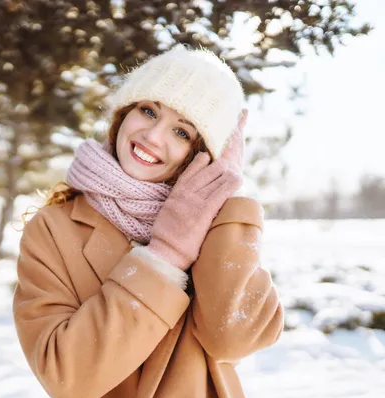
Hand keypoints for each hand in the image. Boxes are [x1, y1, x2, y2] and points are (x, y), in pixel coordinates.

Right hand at [147, 112, 245, 269]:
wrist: (165, 253)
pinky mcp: (204, 211)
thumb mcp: (168, 212)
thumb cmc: (167, 237)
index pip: (192, 167)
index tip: (214, 147)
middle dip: (222, 152)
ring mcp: (195, 200)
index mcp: (177, 192)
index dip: (204, 155)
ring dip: (229, 166)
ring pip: (215, 175)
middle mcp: (186, 192)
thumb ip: (178, 201)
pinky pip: (220, 191)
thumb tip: (184, 198)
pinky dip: (230, 182)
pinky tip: (238, 175)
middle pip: (207, 166)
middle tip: (234, 137)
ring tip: (239, 156)